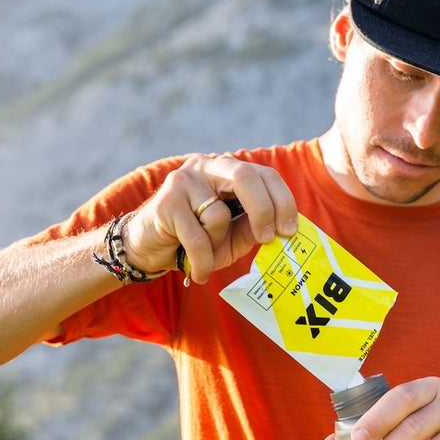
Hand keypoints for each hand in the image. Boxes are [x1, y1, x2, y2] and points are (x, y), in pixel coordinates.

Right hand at [123, 153, 298, 283]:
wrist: (149, 248)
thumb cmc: (197, 241)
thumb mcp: (233, 237)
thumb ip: (255, 228)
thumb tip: (283, 229)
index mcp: (227, 170)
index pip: (264, 174)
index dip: (282, 200)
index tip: (290, 230)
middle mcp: (206, 167)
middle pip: (245, 177)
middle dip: (263, 210)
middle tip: (268, 238)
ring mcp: (183, 181)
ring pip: (219, 215)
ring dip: (217, 245)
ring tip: (206, 257)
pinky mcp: (166, 203)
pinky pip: (198, 237)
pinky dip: (203, 261)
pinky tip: (199, 272)